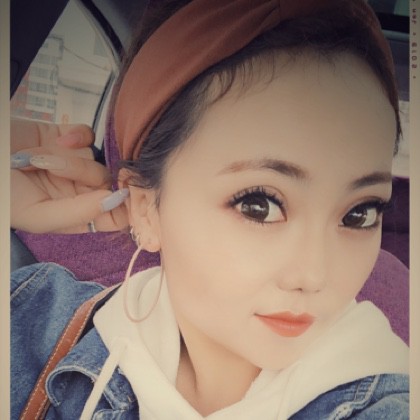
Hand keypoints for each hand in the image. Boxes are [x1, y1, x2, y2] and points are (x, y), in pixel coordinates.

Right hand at [11, 118, 128, 233]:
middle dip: (83, 175)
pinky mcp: (70, 138)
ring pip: (95, 158)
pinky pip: (89, 135)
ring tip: (37, 157)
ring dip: (69, 156)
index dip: (124, 207)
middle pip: (105, 183)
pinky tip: (57, 138)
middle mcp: (79, 190)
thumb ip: (79, 213)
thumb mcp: (37, 215)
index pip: (116, 215)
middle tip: (52, 169)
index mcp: (75, 214)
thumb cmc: (4, 194)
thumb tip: (116, 201)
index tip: (120, 194)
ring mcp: (75, 163)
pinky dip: (76, 134)